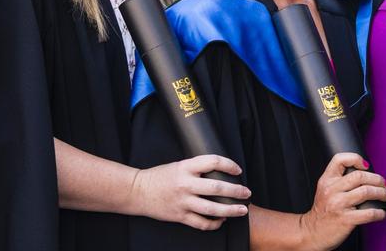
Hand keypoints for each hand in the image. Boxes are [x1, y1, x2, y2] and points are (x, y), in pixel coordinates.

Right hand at [130, 154, 251, 229]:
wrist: (138, 191)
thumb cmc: (160, 176)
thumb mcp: (179, 165)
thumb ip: (197, 169)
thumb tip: (221, 173)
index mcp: (185, 167)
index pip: (213, 161)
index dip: (229, 165)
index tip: (238, 170)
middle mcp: (185, 184)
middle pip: (217, 188)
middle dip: (236, 191)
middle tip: (247, 193)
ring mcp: (183, 201)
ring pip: (212, 209)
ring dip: (230, 210)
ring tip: (242, 210)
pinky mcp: (179, 216)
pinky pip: (201, 223)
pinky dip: (214, 223)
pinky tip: (221, 221)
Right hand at [298, 153, 385, 249]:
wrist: (313, 232)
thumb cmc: (323, 211)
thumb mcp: (325, 190)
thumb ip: (339, 180)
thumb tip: (365, 174)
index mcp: (327, 180)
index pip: (340, 159)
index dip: (356, 158)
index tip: (367, 166)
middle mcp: (331, 190)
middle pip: (359, 175)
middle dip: (377, 179)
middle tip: (384, 184)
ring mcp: (338, 204)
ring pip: (366, 192)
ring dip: (381, 193)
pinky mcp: (345, 219)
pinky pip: (369, 213)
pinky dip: (380, 213)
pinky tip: (381, 213)